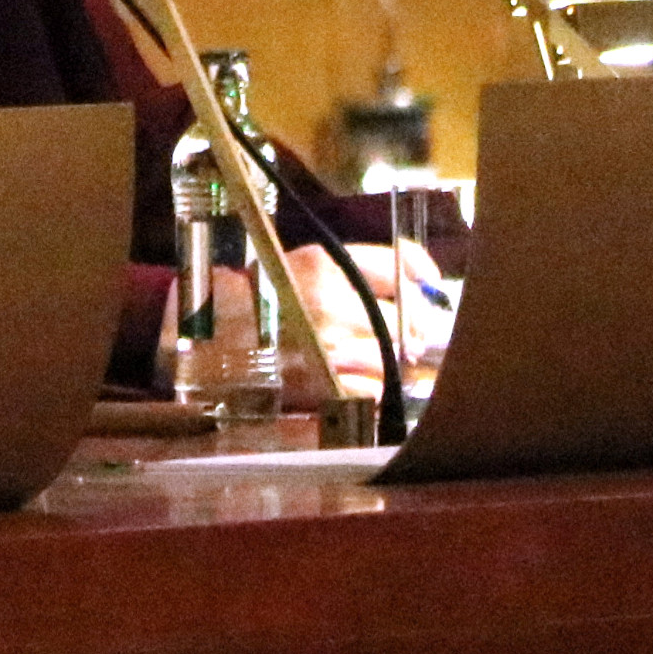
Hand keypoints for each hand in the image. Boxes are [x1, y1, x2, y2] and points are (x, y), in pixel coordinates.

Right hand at [286, 238, 458, 401]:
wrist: (222, 345)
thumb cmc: (270, 303)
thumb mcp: (309, 267)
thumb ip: (366, 266)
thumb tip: (428, 280)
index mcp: (322, 265)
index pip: (396, 265)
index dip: (420, 276)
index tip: (430, 286)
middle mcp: (326, 302)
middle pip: (403, 316)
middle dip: (409, 328)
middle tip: (406, 335)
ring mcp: (325, 346)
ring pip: (391, 355)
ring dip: (389, 359)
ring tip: (368, 357)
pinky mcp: (324, 385)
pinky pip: (374, 388)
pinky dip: (372, 386)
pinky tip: (353, 378)